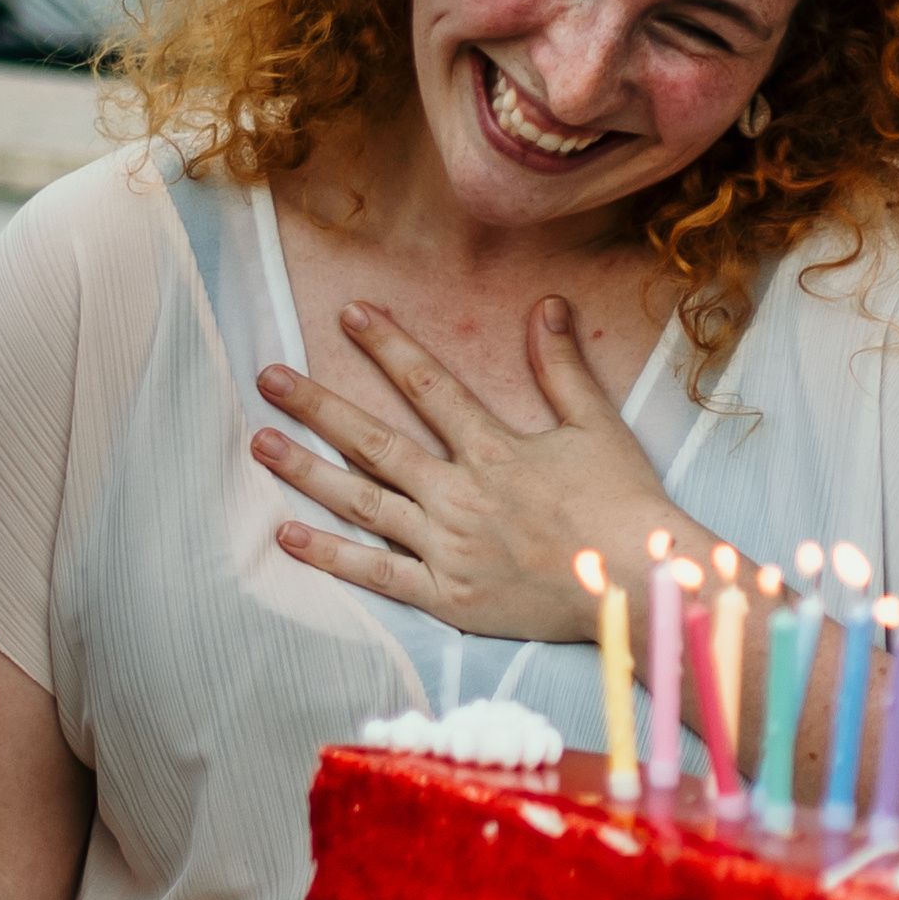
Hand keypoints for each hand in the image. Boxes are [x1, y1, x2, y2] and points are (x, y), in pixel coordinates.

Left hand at [253, 293, 697, 652]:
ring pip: (363, 503)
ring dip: (308, 472)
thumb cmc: (622, 505)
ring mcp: (448, 547)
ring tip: (261, 444)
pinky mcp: (447, 595)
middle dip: (317, 406)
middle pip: (375, 442)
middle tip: (268, 377)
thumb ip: (562, 367)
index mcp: (494, 450)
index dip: (387, 346)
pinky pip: (378, 573)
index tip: (348, 313)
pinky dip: (331, 555)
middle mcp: (460, 495)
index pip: (428, 386)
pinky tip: (288, 535)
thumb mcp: (597, 425)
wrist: (637, 585)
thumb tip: (547, 304)